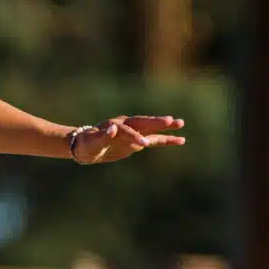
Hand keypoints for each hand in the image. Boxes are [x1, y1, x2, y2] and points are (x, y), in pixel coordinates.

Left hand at [70, 115, 186, 164]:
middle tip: (171, 120)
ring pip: (152, 129)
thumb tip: (112, 128)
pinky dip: (167, 140)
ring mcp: (134, 132)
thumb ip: (102, 135)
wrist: (87, 147)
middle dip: (156, 122)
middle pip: (143, 123)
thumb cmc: (87, 144)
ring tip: (181, 123)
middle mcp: (126, 125)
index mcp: (115, 125)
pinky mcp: (138, 141)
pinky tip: (181, 140)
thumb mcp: (92, 142)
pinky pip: (155, 140)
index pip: (127, 130)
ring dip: (166, 128)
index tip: (142, 144)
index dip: (134, 136)